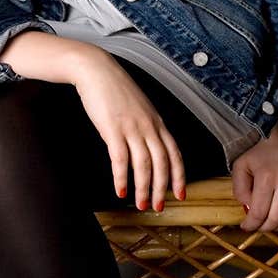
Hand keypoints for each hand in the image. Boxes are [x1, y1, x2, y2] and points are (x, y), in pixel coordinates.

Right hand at [73, 49, 185, 209]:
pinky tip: (120, 191)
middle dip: (162, 189)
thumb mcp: (139, 107)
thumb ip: (146, 125)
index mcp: (157, 122)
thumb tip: (148, 145)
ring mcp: (132, 128)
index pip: (175, 154)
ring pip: (144, 165)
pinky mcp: (113, 130)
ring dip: (143, 188)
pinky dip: (122, 178)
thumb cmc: (115, 89)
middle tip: (158, 207)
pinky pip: (120, 160)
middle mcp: (149, 127)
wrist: (96, 70)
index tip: (180, 193)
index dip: (179, 176)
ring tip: (140, 204)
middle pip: (162, 164)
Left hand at [232, 125, 277, 231]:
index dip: (251, 224)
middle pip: (276, 218)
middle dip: (264, 227)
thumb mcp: (241, 165)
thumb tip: (247, 209)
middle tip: (258, 226)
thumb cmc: (262, 152)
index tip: (246, 226)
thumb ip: (240, 189)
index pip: (259, 212)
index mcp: (266, 177)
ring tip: (272, 224)